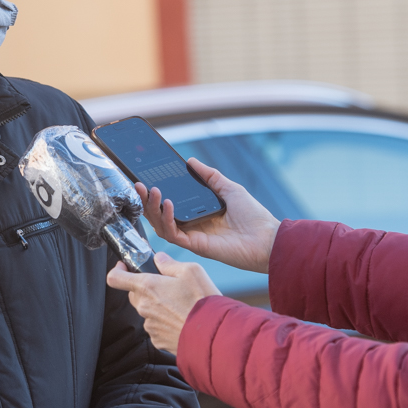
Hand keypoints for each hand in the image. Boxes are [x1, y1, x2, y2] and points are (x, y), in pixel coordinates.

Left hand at [106, 252, 221, 354]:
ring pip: (146, 311)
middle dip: (146, 288)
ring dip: (157, 306)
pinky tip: (181, 320)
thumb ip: (170, 263)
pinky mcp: (157, 340)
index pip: (115, 278)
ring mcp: (149, 325)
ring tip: (180, 306)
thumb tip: (159, 259)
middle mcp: (144, 307)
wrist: (213, 335)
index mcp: (147, 287)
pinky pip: (155, 327)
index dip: (118, 270)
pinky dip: (165, 322)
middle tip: (166, 286)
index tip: (125, 268)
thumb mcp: (191, 271)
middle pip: (134, 294)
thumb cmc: (202, 301)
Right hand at [137, 159, 279, 272]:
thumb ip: (209, 176)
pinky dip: (167, 219)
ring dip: (153, 208)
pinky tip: (168, 204)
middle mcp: (192, 225)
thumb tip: (190, 161)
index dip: (156, 194)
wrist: (267, 238)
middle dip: (147, 200)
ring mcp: (192, 236)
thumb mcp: (229, 188)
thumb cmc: (254, 216)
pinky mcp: (195, 245)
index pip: (170, 203)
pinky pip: (173, 234)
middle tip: (139, 184)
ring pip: (161, 225)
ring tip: (151, 191)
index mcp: (198, 213)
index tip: (147, 179)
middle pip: (160, 215)